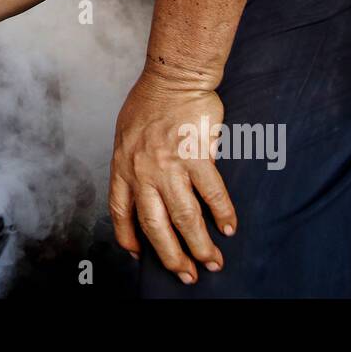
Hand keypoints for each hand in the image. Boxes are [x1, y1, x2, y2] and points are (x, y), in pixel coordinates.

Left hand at [109, 77, 236, 284]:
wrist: (173, 77)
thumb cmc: (150, 102)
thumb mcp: (127, 136)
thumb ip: (133, 164)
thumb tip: (146, 190)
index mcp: (123, 166)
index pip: (121, 212)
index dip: (129, 237)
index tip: (138, 254)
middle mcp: (143, 171)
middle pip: (155, 224)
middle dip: (171, 255)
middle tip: (186, 274)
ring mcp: (170, 165)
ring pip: (185, 216)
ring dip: (200, 244)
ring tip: (213, 262)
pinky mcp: (196, 155)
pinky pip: (212, 192)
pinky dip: (222, 213)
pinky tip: (229, 228)